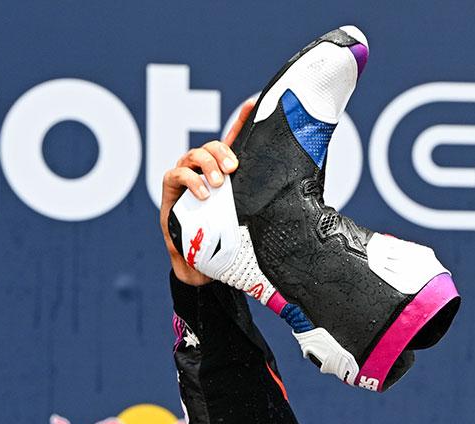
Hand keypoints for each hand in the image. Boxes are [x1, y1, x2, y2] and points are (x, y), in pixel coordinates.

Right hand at [160, 99, 254, 284]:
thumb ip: (264, 207)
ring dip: (207, 164)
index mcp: (226, 174)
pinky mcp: (171, 191)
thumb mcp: (249, 220)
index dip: (242, 121)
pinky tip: (204, 193)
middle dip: (222, 151)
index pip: (234, 142)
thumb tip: (303, 200)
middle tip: (233, 168)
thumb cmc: (225, 242)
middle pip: (212, 145)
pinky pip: (176, 174)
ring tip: (219, 184)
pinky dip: (191, 181)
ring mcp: (186, 178)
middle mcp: (205, 171)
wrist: (201, 268)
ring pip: (194, 154)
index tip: (253, 104)